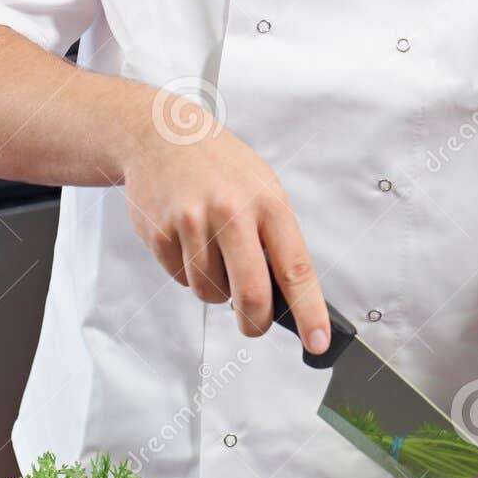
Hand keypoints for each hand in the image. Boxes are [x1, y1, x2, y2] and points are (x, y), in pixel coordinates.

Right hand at [123, 91, 329, 354]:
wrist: (160, 135)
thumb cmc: (219, 165)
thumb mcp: (262, 186)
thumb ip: (274, 236)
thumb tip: (287, 295)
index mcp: (267, 202)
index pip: (296, 268)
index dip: (310, 311)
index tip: (318, 341)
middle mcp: (231, 212)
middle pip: (250, 294)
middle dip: (255, 322)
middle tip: (255, 323)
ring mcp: (192, 223)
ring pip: (210, 292)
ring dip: (215, 287)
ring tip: (212, 249)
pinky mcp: (160, 234)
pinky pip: (180, 279)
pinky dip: (187, 271)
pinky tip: (187, 239)